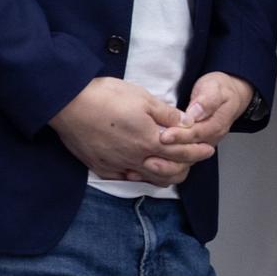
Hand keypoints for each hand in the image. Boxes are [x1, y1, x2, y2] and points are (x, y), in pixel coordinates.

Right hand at [50, 77, 212, 186]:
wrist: (69, 104)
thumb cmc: (106, 96)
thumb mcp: (142, 97)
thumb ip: (166, 113)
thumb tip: (185, 122)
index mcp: (149, 141)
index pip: (182, 152)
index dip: (198, 151)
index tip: (208, 149)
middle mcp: (136, 159)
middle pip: (169, 173)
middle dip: (186, 167)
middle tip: (192, 158)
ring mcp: (117, 166)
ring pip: (149, 179)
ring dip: (164, 174)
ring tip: (170, 164)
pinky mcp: (101, 168)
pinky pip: (126, 178)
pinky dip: (139, 174)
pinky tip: (140, 167)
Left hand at [158, 72, 253, 152]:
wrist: (229, 95)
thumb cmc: (220, 90)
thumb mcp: (215, 88)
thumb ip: (207, 100)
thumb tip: (196, 112)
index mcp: (217, 124)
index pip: (197, 133)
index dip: (180, 136)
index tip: (165, 136)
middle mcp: (211, 138)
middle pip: (190, 149)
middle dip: (171, 150)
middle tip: (152, 150)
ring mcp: (204, 144)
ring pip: (186, 157)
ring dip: (168, 160)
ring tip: (150, 160)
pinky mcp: (196, 146)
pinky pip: (182, 157)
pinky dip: (168, 160)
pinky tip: (154, 161)